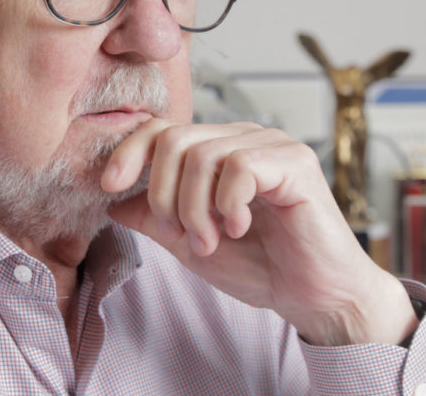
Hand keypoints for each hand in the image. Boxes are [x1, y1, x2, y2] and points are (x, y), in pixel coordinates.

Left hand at [102, 120, 416, 345]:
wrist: (315, 297)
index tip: (111, 187)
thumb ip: (155, 218)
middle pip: (174, 139)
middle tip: (181, 235)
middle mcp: (244, 138)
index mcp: (218, 150)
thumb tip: (112, 201)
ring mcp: (272, 146)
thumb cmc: (262, 268)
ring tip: (211, 241)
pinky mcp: (296, 162)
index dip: (129, 152)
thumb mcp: (191, 243)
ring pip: (202, 155)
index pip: (161, 129)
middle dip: (163, 193)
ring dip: (195, 208)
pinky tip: (240, 228)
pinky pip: (239, 166)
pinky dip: (228, 204)